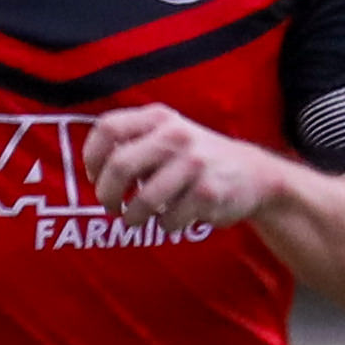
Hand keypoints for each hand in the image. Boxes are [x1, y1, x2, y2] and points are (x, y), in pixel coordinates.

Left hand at [84, 105, 275, 230]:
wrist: (253, 174)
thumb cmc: (194, 158)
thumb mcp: (167, 135)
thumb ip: (132, 142)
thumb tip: (91, 170)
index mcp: (159, 118)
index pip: (108, 128)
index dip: (92, 157)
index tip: (94, 176)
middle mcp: (176, 135)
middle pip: (119, 165)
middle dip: (106, 194)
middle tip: (109, 206)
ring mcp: (194, 163)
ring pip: (143, 200)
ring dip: (132, 217)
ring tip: (135, 219)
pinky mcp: (207, 193)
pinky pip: (168, 219)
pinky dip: (164, 226)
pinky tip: (171, 219)